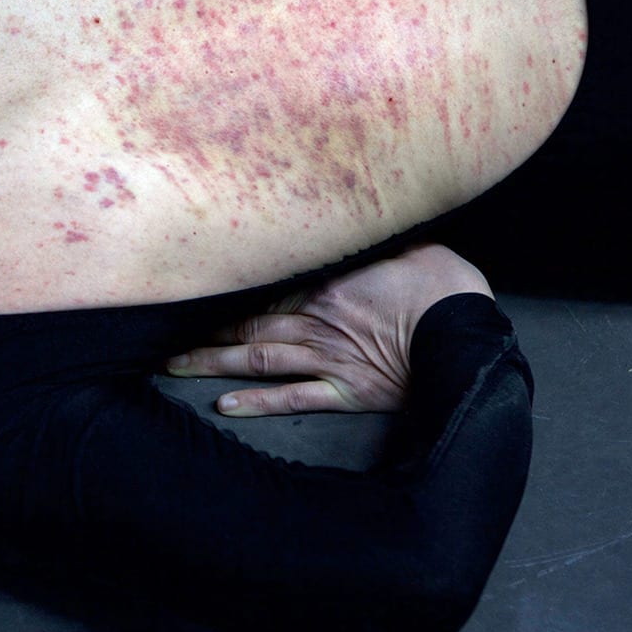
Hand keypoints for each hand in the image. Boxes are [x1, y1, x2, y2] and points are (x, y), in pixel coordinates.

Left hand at [163, 243, 492, 416]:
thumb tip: (352, 225)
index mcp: (324, 286)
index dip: (224, 297)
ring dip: (213, 364)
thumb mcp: (406, 243)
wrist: (467, 333)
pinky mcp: (347, 392)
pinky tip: (225, 405)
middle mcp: (315, 323)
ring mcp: (328, 360)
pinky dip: (257, 403)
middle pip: (246, 327)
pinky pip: (292, 398)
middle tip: (164, 337)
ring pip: (256, 361)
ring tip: (176, 367)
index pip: (261, 292)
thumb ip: (368, 241)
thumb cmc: (442, 284)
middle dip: (204, 332)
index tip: (193, 296)